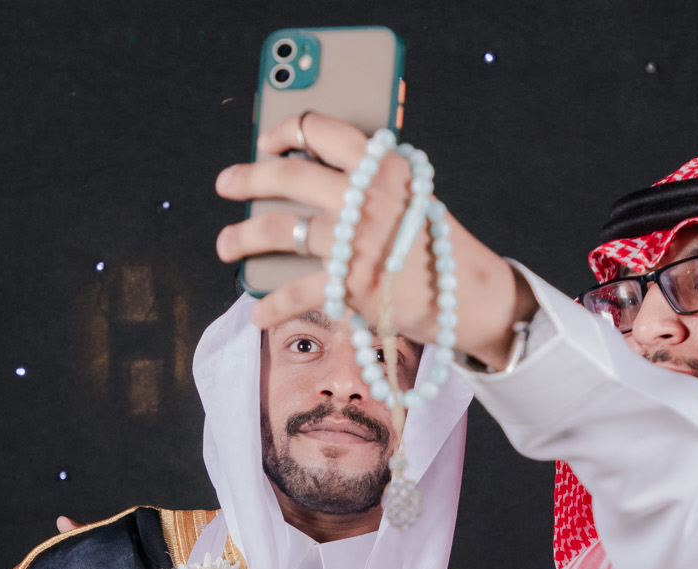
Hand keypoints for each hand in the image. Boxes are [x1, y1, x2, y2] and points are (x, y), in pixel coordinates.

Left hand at [214, 113, 536, 369]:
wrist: (471, 298)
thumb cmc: (435, 247)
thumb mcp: (410, 197)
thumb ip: (369, 182)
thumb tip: (307, 174)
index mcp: (383, 166)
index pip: (322, 129)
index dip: (285, 131)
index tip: (266, 143)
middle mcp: (367, 196)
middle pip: (287, 176)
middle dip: (246, 177)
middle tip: (226, 183)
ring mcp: (357, 241)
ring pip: (278, 230)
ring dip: (241, 238)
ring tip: (226, 245)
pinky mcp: (352, 285)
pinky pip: (295, 292)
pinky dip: (271, 305)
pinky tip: (257, 311)